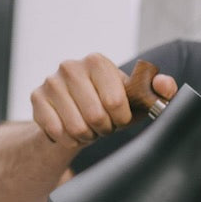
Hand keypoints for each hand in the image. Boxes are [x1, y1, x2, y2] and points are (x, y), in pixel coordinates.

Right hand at [31, 53, 177, 148]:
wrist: (79, 115)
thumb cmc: (115, 106)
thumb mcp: (141, 99)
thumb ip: (162, 91)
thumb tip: (164, 84)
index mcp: (98, 61)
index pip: (116, 102)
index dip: (122, 118)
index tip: (120, 117)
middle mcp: (70, 66)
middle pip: (96, 116)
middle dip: (105, 128)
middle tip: (104, 125)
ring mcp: (50, 81)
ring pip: (76, 127)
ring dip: (88, 135)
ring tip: (90, 128)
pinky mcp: (36, 98)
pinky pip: (57, 132)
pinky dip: (69, 139)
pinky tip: (73, 131)